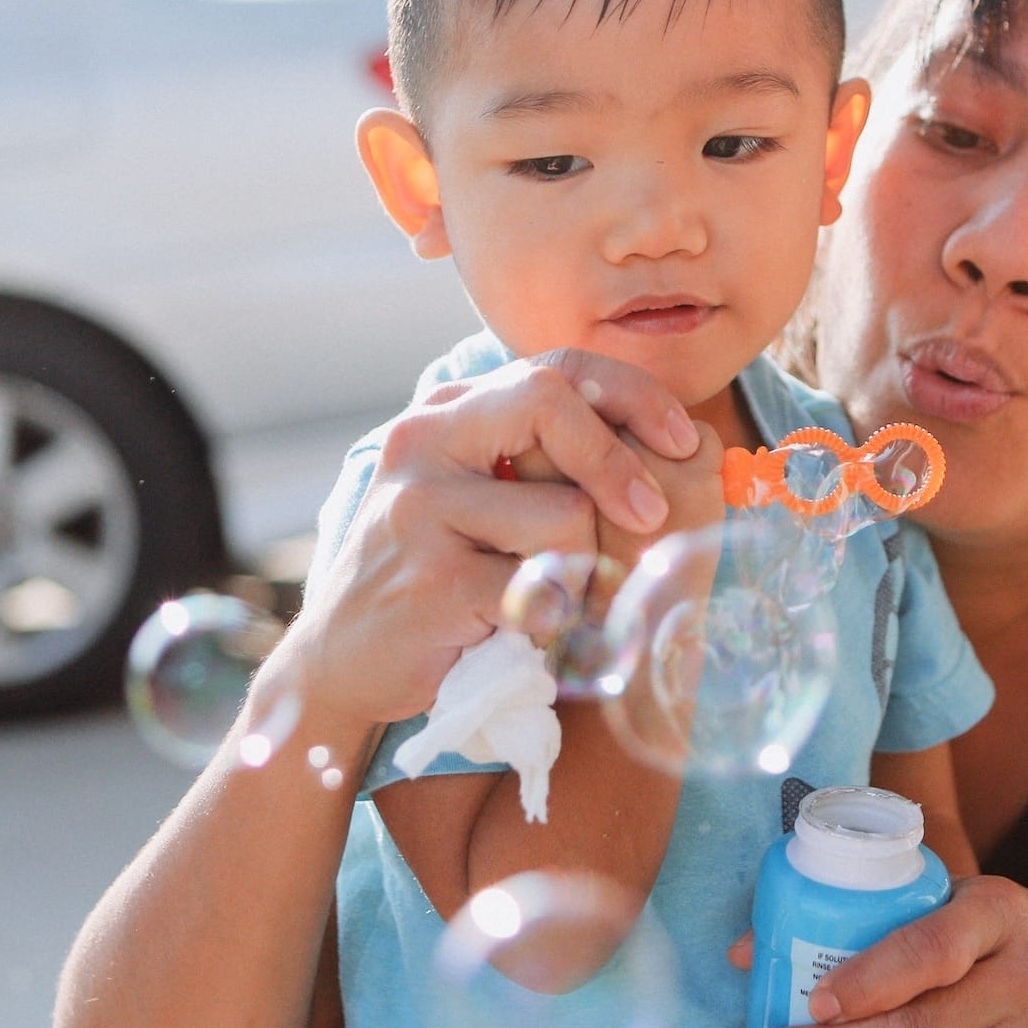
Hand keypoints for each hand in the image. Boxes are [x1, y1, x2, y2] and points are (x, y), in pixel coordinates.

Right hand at [279, 349, 700, 731]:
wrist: (344, 659)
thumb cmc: (441, 574)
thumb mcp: (482, 496)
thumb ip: (544, 459)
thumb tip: (676, 446)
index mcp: (445, 411)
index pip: (556, 367)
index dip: (633, 395)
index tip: (682, 439)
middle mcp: (423, 441)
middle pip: (551, 403)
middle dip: (618, 461)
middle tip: (650, 515)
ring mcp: (420, 508)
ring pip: (562, 511)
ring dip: (582, 566)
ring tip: (547, 595)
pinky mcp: (432, 580)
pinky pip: (541, 586)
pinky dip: (557, 616)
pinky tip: (527, 630)